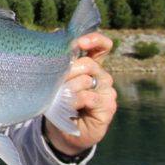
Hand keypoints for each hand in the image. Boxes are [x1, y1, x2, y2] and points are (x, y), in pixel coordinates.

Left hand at [44, 32, 117, 155]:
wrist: (61, 133)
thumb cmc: (58, 102)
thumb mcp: (56, 79)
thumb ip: (59, 58)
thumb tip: (57, 32)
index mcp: (92, 65)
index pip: (101, 46)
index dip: (94, 40)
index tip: (80, 42)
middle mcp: (102, 76)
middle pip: (89, 63)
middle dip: (68, 70)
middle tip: (56, 81)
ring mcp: (107, 91)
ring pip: (87, 80)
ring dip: (68, 88)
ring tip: (59, 97)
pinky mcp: (108, 107)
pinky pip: (88, 97)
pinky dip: (74, 100)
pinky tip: (68, 107)